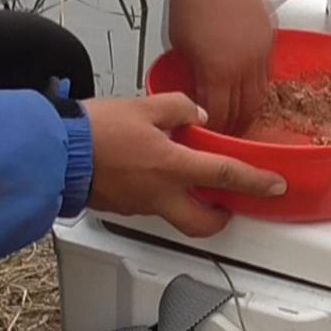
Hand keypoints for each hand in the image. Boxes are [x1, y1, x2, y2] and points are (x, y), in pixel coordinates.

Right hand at [83, 93, 286, 236]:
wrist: (56, 152)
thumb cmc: (95, 131)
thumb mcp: (145, 106)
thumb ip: (179, 108)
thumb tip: (195, 114)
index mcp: (172, 167)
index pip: (226, 176)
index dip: (256, 182)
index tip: (275, 186)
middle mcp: (160, 194)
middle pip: (203, 223)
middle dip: (220, 220)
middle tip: (228, 205)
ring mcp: (140, 205)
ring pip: (176, 215)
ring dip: (188, 203)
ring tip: (188, 179)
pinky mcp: (122, 206)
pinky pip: (151, 205)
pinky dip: (161, 195)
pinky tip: (154, 173)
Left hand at [168, 0, 273, 134]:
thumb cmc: (191, 0)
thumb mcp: (181, 44)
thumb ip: (195, 71)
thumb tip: (199, 87)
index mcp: (219, 71)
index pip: (219, 115)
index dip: (214, 130)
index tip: (208, 136)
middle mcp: (244, 67)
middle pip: (244, 111)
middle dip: (234, 126)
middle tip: (225, 134)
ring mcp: (261, 54)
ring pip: (260, 96)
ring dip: (249, 111)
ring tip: (238, 118)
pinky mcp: (270, 41)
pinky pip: (267, 75)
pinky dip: (257, 88)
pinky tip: (247, 91)